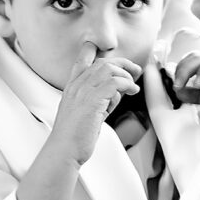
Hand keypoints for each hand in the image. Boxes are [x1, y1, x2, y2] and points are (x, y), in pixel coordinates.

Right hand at [51, 44, 141, 164]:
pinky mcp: (93, 100)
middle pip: (102, 62)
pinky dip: (128, 85)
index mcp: (71, 87)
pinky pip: (115, 83)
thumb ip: (97, 100)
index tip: (104, 50)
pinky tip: (132, 91)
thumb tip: (116, 94)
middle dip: (122, 64)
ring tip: (133, 86)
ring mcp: (83, 91)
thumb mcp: (84, 113)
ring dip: (126, 76)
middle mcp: (76, 86)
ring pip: (110, 69)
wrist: (64, 150)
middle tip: (135, 71)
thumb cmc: (73, 137)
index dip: (93, 51)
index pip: (81, 60)